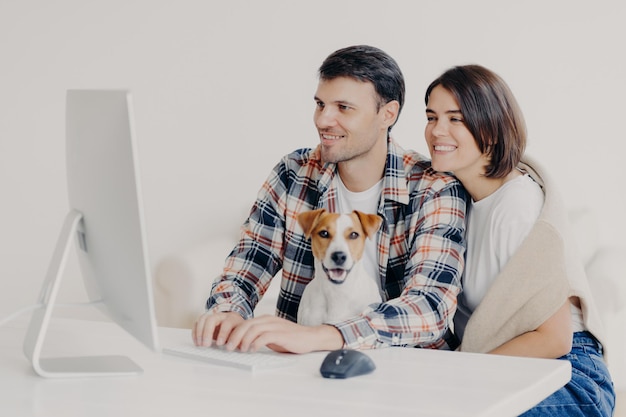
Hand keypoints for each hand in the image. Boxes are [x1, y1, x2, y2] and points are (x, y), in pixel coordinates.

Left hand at [196, 314, 343, 353]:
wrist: (310, 337)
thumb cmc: (291, 339)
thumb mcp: (272, 336)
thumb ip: (259, 337)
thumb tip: (243, 344)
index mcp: (265, 320)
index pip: (244, 323)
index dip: (233, 333)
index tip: (225, 343)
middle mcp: (268, 320)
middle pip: (245, 325)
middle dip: (233, 336)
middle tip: (227, 347)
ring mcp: (275, 325)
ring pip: (253, 329)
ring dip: (243, 340)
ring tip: (238, 349)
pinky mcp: (281, 333)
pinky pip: (265, 336)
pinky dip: (256, 343)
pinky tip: (252, 350)